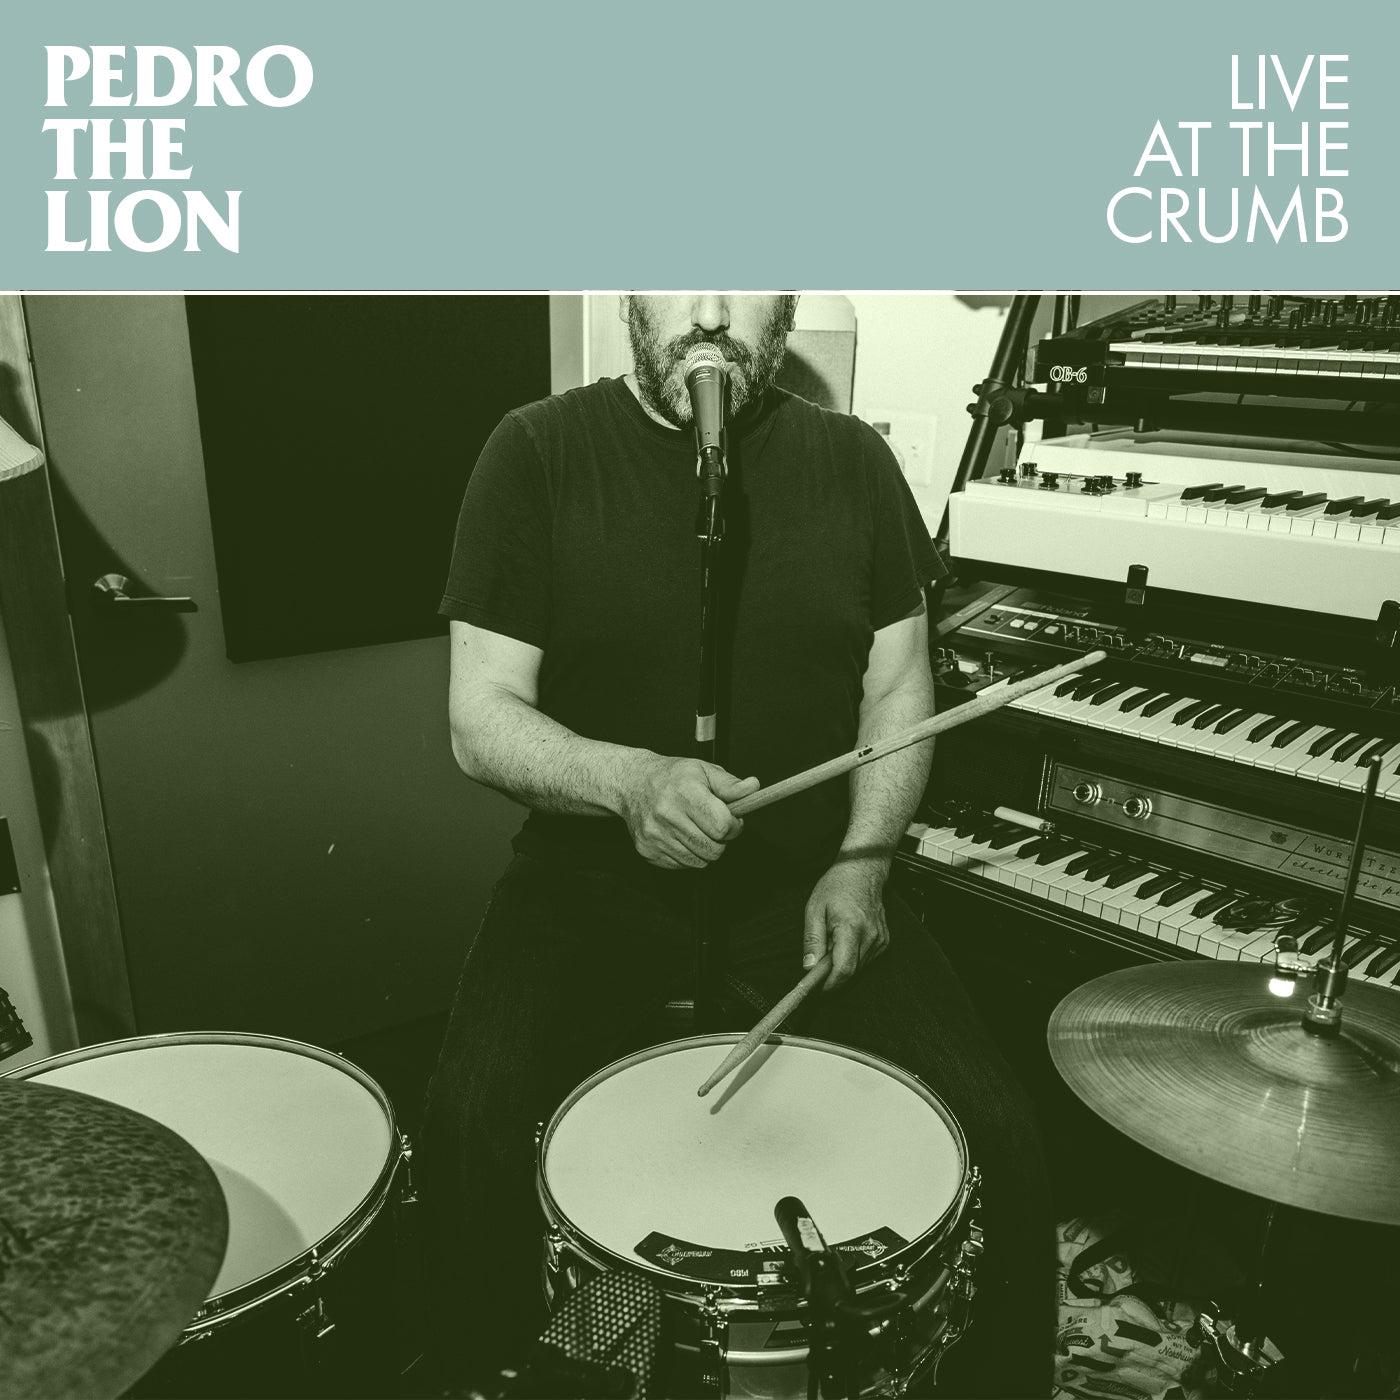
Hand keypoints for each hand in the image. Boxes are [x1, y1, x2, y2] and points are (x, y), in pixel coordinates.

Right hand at [618, 755, 759, 869]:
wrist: (632, 783)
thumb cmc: (672, 776)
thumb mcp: (704, 771)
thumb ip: (730, 784)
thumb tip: (753, 788)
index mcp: (685, 792)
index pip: (722, 825)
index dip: (734, 826)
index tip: (731, 819)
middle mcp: (667, 814)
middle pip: (713, 849)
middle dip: (721, 840)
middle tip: (713, 825)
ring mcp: (656, 835)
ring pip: (700, 862)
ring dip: (705, 849)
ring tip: (696, 828)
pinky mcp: (648, 850)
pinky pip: (682, 865)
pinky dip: (687, 854)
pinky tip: (680, 835)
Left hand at [802, 857, 890, 989]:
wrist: (863, 870)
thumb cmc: (836, 886)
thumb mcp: (814, 909)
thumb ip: (812, 939)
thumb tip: (809, 967)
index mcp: (851, 928)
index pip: (843, 969)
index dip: (829, 985)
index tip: (815, 991)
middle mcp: (870, 936)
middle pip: (851, 972)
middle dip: (832, 976)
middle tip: (817, 966)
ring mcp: (880, 940)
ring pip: (859, 968)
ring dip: (842, 965)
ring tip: (831, 943)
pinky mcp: (884, 941)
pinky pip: (866, 960)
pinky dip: (852, 957)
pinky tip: (845, 940)